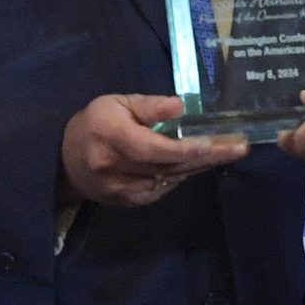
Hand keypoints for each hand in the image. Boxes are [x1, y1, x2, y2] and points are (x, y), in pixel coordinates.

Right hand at [60, 94, 247, 206]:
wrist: (64, 162)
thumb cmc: (94, 123)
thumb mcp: (117, 102)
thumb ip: (149, 105)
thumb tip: (180, 106)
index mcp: (111, 136)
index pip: (154, 147)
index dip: (187, 147)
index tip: (217, 141)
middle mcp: (116, 167)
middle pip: (169, 165)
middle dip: (208, 155)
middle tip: (240, 146)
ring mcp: (122, 190)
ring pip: (171, 179)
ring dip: (202, 166)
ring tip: (229, 150)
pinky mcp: (129, 202)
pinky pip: (164, 189)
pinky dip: (184, 175)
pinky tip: (202, 162)